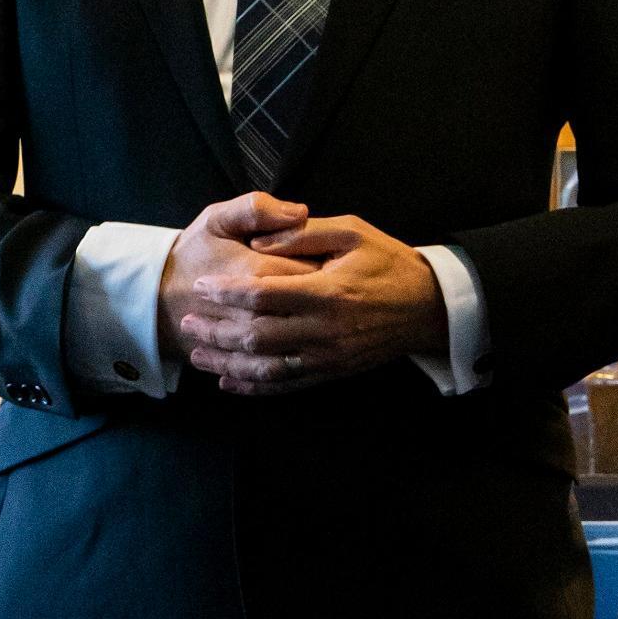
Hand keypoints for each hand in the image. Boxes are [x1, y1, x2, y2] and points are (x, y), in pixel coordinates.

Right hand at [159, 192, 317, 364]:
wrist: (156, 298)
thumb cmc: (194, 255)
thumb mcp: (217, 220)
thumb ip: (255, 210)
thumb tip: (299, 211)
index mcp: (259, 270)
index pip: (315, 268)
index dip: (328, 262)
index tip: (328, 257)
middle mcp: (259, 310)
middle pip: (313, 305)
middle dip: (323, 296)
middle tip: (321, 286)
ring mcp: (252, 341)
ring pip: (299, 339)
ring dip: (312, 327)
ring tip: (308, 311)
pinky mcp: (245, 361)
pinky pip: (278, 367)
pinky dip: (293, 356)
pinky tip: (298, 342)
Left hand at [179, 213, 447, 395]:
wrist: (429, 306)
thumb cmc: (390, 262)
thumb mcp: (353, 232)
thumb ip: (304, 233)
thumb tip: (260, 242)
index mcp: (327, 291)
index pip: (263, 295)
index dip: (226, 292)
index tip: (202, 286)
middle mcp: (325, 329)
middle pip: (257, 335)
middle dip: (216, 330)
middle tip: (188, 321)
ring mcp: (329, 355)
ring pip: (266, 366)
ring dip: (227, 363)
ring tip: (199, 354)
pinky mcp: (333, 371)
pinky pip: (287, 384)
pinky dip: (255, 386)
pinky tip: (230, 382)